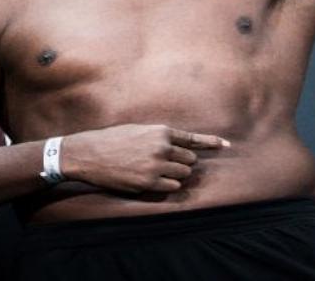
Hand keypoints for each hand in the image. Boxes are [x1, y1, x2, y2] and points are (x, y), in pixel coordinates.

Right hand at [60, 124, 228, 193]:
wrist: (89, 154)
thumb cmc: (111, 140)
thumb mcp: (137, 130)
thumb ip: (159, 136)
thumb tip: (178, 145)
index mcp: (160, 131)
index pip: (192, 138)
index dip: (211, 142)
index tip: (226, 145)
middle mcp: (162, 148)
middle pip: (189, 159)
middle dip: (181, 161)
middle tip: (163, 161)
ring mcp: (156, 166)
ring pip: (183, 173)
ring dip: (174, 173)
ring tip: (154, 169)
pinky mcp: (149, 182)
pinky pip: (172, 185)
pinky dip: (167, 183)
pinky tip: (152, 178)